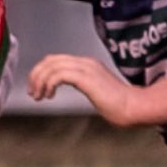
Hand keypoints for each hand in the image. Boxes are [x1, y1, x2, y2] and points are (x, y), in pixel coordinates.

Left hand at [27, 54, 141, 125]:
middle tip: (33, 92)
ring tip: (38, 96)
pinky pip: (58, 75)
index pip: (57, 59)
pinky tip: (49, 95)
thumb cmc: (120, 105)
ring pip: (52, 65)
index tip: (37, 88)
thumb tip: (74, 90)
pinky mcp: (86, 78)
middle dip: (36, 74)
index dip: (42, 71)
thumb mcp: (97, 91)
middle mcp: (85, 62)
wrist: (133, 107)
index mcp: (87, 64)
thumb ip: (85, 86)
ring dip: (39, 80)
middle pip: (51, 59)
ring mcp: (86, 68)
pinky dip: (48, 84)